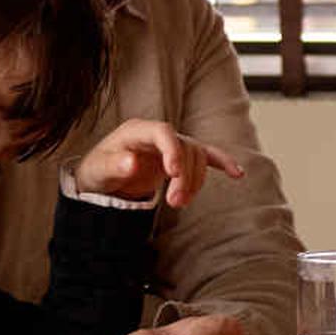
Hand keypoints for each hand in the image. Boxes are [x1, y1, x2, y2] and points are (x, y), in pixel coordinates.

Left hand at [69, 119, 246, 208]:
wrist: (102, 179)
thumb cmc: (98, 171)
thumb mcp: (98, 171)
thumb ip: (113, 166)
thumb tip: (131, 162)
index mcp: (137, 131)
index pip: (163, 132)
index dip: (173, 150)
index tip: (173, 174)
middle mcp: (158, 134)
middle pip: (185, 147)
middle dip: (184, 177)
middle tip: (175, 204)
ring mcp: (172, 145)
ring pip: (197, 156)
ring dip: (195, 181)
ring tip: (180, 204)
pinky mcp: (180, 158)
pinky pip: (206, 157)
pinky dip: (222, 163)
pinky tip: (237, 174)